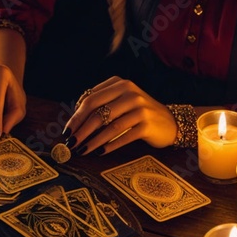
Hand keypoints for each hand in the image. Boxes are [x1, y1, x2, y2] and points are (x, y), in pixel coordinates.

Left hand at [63, 76, 177, 154]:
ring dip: (93, 140)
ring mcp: (140, 107)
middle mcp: (130, 92)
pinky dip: (110, 145)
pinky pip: (123, 136)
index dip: (76, 117)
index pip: (90, 99)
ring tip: (82, 150)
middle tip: (70, 143)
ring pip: (110, 126)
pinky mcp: (147, 124)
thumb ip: (101, 106)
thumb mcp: (120, 102)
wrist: (170, 122)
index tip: (66, 131)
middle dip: (80, 129)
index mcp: (119, 84)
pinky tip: (99, 152)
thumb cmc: (138, 114)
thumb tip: (74, 124)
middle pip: (97, 111)